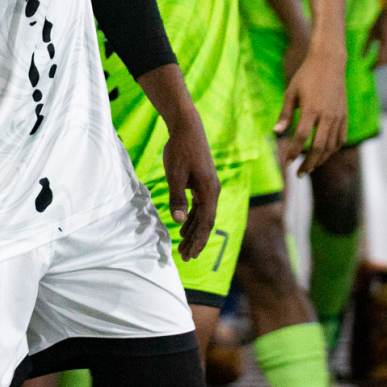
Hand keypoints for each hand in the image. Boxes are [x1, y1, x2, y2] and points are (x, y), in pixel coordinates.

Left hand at [161, 105, 220, 260]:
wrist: (187, 128)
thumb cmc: (179, 150)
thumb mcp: (174, 175)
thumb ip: (177, 198)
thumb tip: (177, 221)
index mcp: (208, 191)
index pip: (205, 222)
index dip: (198, 240)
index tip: (191, 255)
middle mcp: (212, 191)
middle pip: (206, 222)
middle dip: (196, 240)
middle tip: (186, 257)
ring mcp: (209, 187)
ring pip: (202, 215)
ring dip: (193, 230)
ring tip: (183, 246)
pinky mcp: (202, 182)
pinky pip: (199, 205)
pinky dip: (192, 218)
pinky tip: (183, 226)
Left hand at [276, 41, 347, 174]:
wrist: (329, 62)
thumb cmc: (305, 76)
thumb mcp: (290, 93)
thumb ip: (285, 114)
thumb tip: (276, 132)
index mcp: (311, 109)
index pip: (302, 137)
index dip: (293, 151)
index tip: (287, 162)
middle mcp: (328, 115)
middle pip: (319, 147)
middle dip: (308, 162)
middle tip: (299, 174)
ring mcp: (339, 116)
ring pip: (332, 145)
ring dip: (321, 159)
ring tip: (310, 167)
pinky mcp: (345, 114)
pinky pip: (341, 138)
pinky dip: (333, 149)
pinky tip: (324, 155)